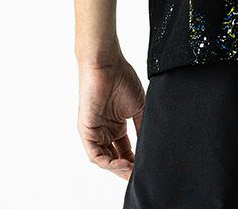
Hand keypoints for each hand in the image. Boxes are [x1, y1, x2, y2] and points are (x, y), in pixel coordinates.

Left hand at [77, 54, 144, 178]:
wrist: (107, 64)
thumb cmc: (122, 78)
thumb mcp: (138, 107)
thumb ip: (142, 128)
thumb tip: (151, 146)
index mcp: (116, 126)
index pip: (125, 151)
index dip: (135, 162)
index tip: (147, 168)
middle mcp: (104, 131)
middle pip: (115, 158)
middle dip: (126, 169)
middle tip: (140, 174)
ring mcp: (95, 132)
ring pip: (105, 159)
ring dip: (118, 168)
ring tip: (133, 171)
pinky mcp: (86, 131)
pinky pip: (95, 154)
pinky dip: (108, 162)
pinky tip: (122, 163)